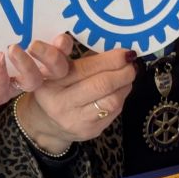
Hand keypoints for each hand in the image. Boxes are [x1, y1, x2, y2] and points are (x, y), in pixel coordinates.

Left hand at [0, 35, 73, 122]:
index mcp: (29, 54)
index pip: (57, 52)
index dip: (64, 45)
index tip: (61, 34)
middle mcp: (25, 71)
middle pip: (56, 70)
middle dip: (53, 56)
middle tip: (36, 42)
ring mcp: (10, 85)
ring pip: (33, 81)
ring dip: (27, 64)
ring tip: (12, 48)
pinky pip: (2, 89)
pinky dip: (0, 73)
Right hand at [15, 43, 137, 155]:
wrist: (47, 124)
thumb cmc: (54, 88)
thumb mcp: (54, 69)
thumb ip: (72, 54)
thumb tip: (107, 46)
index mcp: (51, 82)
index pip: (83, 69)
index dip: (109, 59)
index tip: (124, 52)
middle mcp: (61, 103)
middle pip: (101, 85)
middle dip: (122, 71)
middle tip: (130, 62)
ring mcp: (76, 120)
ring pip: (111, 100)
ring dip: (125, 84)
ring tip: (127, 74)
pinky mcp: (90, 131)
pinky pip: (114, 112)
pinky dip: (121, 97)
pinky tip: (120, 89)